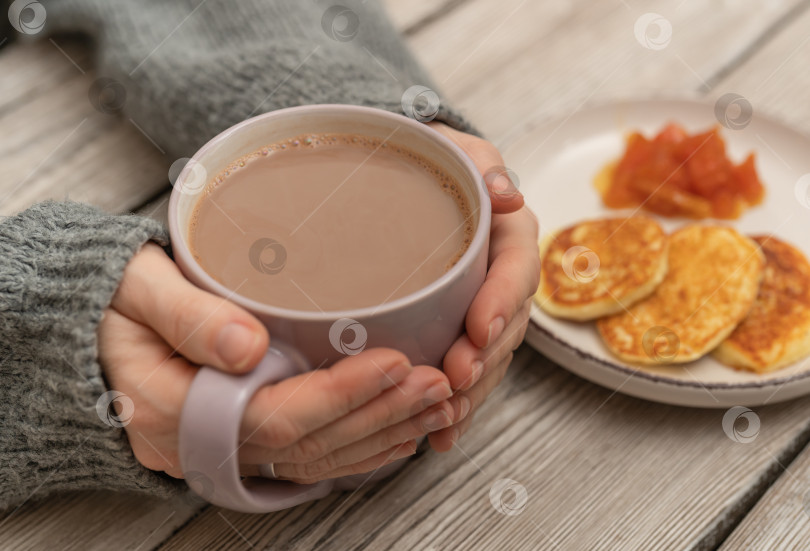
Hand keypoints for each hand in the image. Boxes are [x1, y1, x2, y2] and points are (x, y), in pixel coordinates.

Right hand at [98, 243, 457, 482]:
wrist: (92, 330)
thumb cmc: (112, 302)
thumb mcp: (136, 291)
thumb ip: (187, 315)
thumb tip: (248, 345)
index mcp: (172, 409)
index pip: (274, 415)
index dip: (340, 395)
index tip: (393, 361)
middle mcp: (204, 444)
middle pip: (309, 443)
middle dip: (380, 414)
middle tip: (436, 381)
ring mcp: (225, 448)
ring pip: (318, 457)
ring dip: (383, 432)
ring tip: (437, 403)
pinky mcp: (244, 439)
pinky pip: (311, 458)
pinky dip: (362, 448)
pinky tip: (401, 431)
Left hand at [426, 122, 540, 451]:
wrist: (414, 186)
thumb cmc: (435, 164)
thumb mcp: (456, 152)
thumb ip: (480, 164)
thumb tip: (505, 194)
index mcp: (511, 235)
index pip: (517, 270)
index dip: (502, 303)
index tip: (478, 331)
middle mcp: (505, 278)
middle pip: (508, 326)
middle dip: (484, 360)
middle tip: (452, 382)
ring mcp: (487, 309)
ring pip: (491, 359)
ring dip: (471, 393)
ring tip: (443, 419)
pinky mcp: (464, 332)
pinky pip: (470, 372)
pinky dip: (457, 407)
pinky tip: (437, 437)